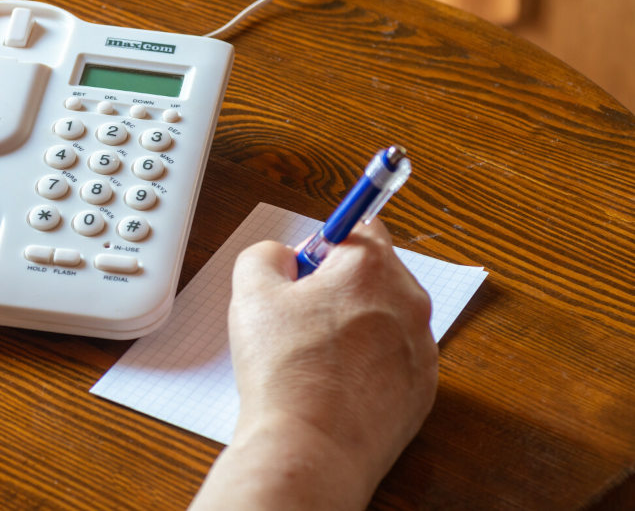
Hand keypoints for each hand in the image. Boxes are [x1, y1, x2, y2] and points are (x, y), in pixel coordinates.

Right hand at [191, 218, 437, 510]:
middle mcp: (409, 302)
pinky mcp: (423, 390)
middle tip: (298, 314)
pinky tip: (333, 384)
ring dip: (354, 324)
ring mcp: (422, 350)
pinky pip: (394, 358)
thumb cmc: (284, 371)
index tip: (304, 268)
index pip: (361, 225)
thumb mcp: (251, 290)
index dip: (325, 243)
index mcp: (371, 268)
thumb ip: (265, 254)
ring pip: (385, 317)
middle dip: (338, 284)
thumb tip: (283, 258)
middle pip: (375, 272)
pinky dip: (367, 363)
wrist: (310, 448)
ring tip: (313, 356)